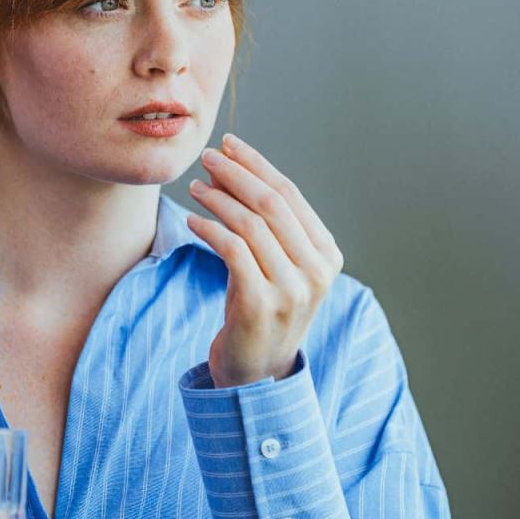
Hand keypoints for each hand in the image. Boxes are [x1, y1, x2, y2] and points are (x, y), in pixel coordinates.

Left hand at [187, 133, 343, 386]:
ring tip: (196, 187)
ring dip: (219, 199)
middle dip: (237, 173)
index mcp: (326, 254)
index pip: (290, 195)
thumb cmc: (261, 309)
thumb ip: (265, 225)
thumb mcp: (274, 265)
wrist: (257, 373)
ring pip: (251, 224)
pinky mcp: (260, 304)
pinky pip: (232, 251)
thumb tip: (232, 169)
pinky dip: (210, 229)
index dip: (258, 165)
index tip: (229, 145)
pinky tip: (192, 220)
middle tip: (208, 157)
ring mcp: (291, 290)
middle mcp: (316, 271)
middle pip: (272, 204)